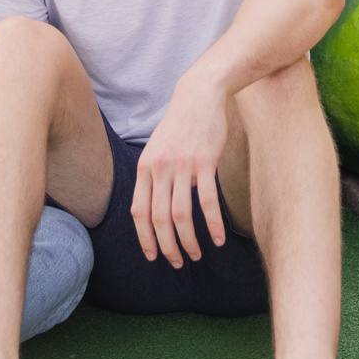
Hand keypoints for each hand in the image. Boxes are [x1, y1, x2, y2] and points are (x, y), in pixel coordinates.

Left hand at [132, 77, 227, 268]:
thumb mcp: (157, 148)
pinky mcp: (205, 162)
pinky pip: (208, 202)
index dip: (144, 238)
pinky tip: (218, 240)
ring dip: (188, 241)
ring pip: (182, 215)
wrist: (199, 94)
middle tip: (177, 263)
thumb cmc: (179, 124)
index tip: (153, 256)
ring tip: (196, 256)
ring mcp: (183, 166)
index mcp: (145, 167)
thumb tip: (153, 208)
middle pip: (159, 219)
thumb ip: (154, 176)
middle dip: (167, 247)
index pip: (139, 212)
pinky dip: (213, 225)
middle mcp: (160, 168)